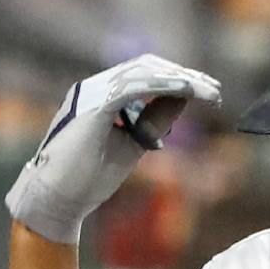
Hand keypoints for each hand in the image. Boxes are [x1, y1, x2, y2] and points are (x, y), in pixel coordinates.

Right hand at [5, 54, 220, 245]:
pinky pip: (133, 86)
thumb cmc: (86, 180)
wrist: (55, 202)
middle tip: (215, 89)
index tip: (207, 92)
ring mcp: (90, 93)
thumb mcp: (132, 145)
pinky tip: (186, 91)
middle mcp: (94, 87)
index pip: (145, 74)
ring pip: (143, 72)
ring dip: (180, 79)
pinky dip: (163, 86)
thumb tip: (184, 98)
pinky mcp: (92, 106)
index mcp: (100, 95)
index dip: (177, 79)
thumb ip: (154, 120)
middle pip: (147, 66)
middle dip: (184, 75)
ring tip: (208, 92)